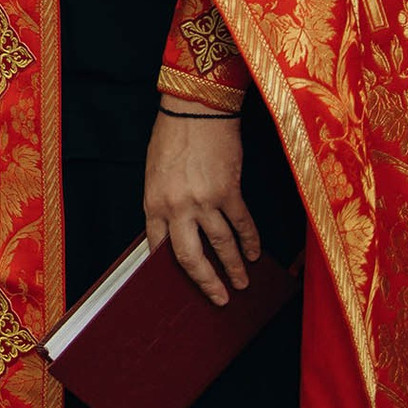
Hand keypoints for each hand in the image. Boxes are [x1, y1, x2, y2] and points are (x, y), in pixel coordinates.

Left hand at [144, 108, 258, 306]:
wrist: (194, 108)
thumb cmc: (171, 135)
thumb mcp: (155, 173)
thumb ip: (164, 201)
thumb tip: (176, 228)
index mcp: (153, 203)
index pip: (157, 247)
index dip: (168, 270)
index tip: (180, 285)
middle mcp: (176, 207)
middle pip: (190, 258)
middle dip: (207, 283)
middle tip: (219, 299)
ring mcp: (203, 201)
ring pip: (221, 245)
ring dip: (234, 267)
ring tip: (242, 283)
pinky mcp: (229, 191)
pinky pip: (242, 224)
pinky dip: (250, 241)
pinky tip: (254, 253)